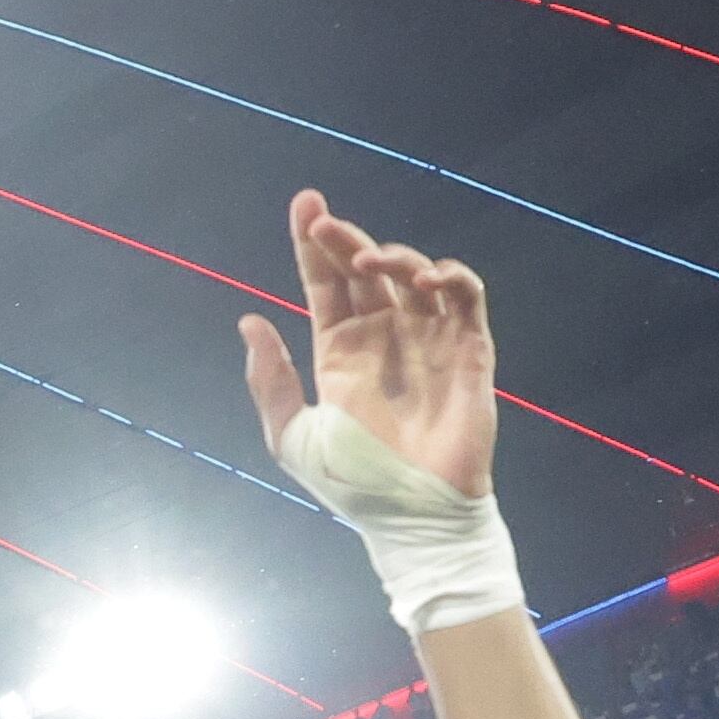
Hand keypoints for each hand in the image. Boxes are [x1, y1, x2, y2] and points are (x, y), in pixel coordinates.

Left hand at [239, 189, 493, 499]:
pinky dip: (451, 277)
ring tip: (370, 261)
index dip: (315, 245)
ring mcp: (428, 341)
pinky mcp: (469, 351)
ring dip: (394, 257)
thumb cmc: (352, 481)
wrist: (412, 513)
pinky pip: (466, 300)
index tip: (305, 205)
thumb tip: (249, 320)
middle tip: (325, 223)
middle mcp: (384, 338)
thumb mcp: (292, 435)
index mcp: (339, 352)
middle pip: (366, 271)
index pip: (326, 285)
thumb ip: (270, 379)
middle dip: (347, 239)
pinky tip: (426, 278)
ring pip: (415, 276)